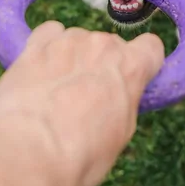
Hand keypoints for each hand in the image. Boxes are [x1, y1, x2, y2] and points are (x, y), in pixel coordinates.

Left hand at [0, 21, 164, 185]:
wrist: (34, 150)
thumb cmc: (82, 152)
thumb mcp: (120, 132)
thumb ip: (122, 101)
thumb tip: (113, 97)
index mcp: (131, 67)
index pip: (150, 47)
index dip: (140, 64)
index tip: (128, 80)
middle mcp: (102, 45)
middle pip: (108, 45)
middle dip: (100, 65)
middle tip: (84, 96)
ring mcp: (68, 41)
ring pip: (77, 40)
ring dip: (71, 57)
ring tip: (55, 90)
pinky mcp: (36, 45)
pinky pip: (48, 33)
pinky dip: (46, 47)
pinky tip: (39, 70)